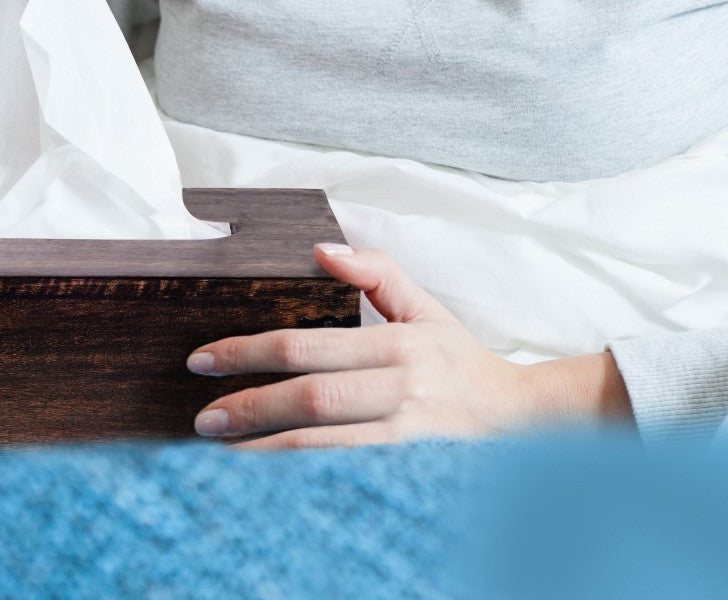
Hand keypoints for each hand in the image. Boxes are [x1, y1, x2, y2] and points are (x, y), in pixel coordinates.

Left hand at [187, 243, 633, 450]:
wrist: (523, 423)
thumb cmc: (461, 362)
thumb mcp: (426, 308)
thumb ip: (377, 273)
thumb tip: (321, 247)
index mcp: (399, 345)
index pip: (307, 347)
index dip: (249, 352)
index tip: (203, 359)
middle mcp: (402, 391)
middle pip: (310, 400)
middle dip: (249, 407)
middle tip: (203, 419)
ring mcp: (408, 440)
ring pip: (323, 448)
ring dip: (264, 451)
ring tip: (220, 452)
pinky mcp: (412, 475)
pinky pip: (344, 478)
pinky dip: (300, 478)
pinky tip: (267, 479)